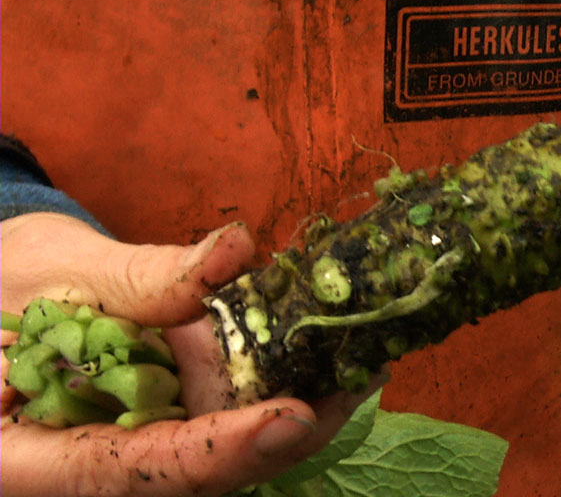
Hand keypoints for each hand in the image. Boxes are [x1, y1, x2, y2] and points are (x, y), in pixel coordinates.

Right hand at [0, 213, 381, 496]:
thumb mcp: (52, 269)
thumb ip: (138, 277)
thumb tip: (234, 253)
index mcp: (26, 458)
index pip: (132, 469)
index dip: (219, 447)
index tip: (291, 417)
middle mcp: (82, 467)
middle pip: (195, 473)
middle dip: (284, 432)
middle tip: (360, 378)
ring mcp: (127, 449)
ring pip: (219, 451)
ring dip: (294, 410)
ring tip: (361, 361)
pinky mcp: (159, 423)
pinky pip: (220, 418)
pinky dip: (270, 385)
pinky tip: (325, 353)